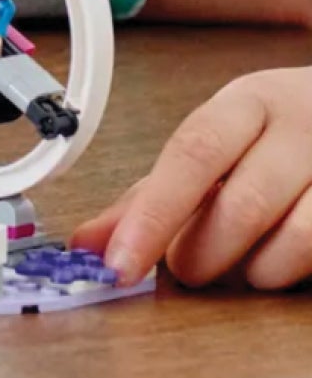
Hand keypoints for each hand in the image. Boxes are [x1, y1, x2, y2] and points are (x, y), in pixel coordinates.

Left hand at [75, 65, 311, 289]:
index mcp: (248, 104)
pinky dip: (297, 273)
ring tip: (243, 267)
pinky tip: (282, 263)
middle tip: (186, 268)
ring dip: (257, 270)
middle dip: (203, 252)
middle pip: (244, 203)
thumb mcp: (215, 149)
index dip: (153, 215)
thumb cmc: (277, 137)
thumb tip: (87, 244)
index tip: (118, 264)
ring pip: (300, 238)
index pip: (192, 154)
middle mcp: (302, 128)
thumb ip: (150, 196)